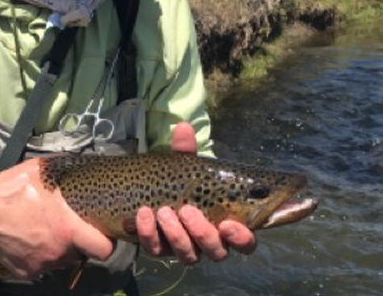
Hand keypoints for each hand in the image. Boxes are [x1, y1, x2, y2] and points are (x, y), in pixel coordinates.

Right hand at [0, 158, 113, 278]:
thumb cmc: (11, 189)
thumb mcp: (43, 172)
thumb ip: (69, 173)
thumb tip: (89, 167)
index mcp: (66, 229)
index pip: (104, 249)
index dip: (106, 242)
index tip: (102, 233)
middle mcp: (57, 252)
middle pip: (81, 253)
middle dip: (78, 240)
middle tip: (66, 224)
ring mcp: (42, 265)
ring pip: (62, 259)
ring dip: (59, 247)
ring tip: (43, 229)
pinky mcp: (26, 273)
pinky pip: (43, 265)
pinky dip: (40, 255)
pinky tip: (29, 238)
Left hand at [134, 121, 257, 263]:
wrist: (138, 193)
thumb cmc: (173, 181)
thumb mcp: (180, 165)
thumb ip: (184, 150)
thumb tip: (184, 126)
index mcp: (223, 222)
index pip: (244, 241)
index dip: (241, 238)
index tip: (228, 224)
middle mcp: (207, 241)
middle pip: (217, 252)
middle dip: (203, 233)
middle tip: (187, 210)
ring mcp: (182, 248)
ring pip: (188, 255)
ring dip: (176, 234)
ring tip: (163, 211)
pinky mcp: (157, 250)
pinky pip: (155, 249)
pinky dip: (149, 233)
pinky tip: (143, 214)